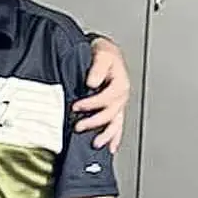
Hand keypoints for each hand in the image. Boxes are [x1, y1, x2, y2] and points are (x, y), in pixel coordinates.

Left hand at [71, 37, 129, 153]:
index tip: (76, 106)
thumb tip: (92, 82)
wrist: (107, 51)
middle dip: (94, 122)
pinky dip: (115, 137)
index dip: (91, 104)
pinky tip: (111, 147)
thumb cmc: (104, 52)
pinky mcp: (116, 107)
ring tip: (95, 143)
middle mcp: (122, 95)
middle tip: (78, 126)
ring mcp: (120, 103)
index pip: (106, 98)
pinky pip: (118, 125)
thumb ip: (97, 68)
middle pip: (110, 113)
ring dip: (106, 134)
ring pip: (116, 123)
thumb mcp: (102, 54)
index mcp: (120, 83)